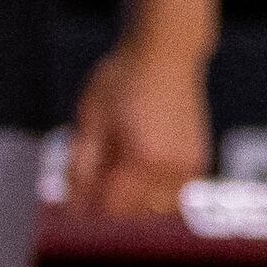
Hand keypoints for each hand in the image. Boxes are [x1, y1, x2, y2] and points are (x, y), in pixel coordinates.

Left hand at [65, 40, 207, 223]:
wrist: (165, 51)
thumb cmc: (123, 79)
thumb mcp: (90, 121)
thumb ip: (82, 168)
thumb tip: (73, 205)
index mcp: (144, 160)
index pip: (110, 208)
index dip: (85, 207)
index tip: (68, 197)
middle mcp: (173, 168)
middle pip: (133, 214)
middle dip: (107, 204)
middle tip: (90, 177)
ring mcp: (190, 165)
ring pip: (156, 210)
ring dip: (134, 203)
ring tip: (115, 175)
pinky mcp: (198, 159)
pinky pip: (174, 196)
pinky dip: (154, 194)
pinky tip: (139, 171)